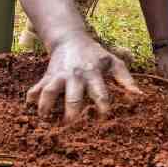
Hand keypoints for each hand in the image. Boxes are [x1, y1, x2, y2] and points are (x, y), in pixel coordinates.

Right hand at [26, 32, 140, 122]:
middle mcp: (75, 76)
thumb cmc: (96, 55)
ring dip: (47, 106)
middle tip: (72, 127)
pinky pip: (36, 88)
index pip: (99, 92)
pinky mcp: (47, 77)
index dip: (102, 106)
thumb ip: (126, 79)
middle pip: (73, 95)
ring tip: (45, 122)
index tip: (103, 120)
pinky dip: (31, 98)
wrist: (70, 39)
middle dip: (72, 111)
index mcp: (93, 74)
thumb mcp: (113, 62)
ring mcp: (59, 76)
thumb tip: (139, 96)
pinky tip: (29, 109)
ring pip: (50, 91)